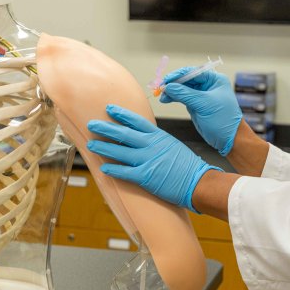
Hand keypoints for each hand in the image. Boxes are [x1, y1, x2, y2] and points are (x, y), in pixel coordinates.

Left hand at [86, 104, 219, 211]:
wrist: (198, 181)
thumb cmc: (187, 165)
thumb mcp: (172, 145)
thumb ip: (157, 141)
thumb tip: (144, 138)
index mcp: (158, 136)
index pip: (136, 121)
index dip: (121, 114)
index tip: (109, 108)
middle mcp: (151, 145)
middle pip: (123, 134)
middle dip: (105, 128)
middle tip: (91, 124)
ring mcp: (147, 160)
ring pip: (120, 152)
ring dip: (104, 148)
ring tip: (91, 145)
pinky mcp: (146, 177)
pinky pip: (125, 172)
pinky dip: (113, 170)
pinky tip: (103, 168)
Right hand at [159, 68, 241, 155]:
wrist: (229, 139)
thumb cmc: (223, 120)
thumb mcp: (204, 104)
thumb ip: (185, 94)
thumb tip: (168, 87)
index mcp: (215, 80)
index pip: (194, 72)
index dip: (179, 75)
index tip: (166, 79)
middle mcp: (208, 85)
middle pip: (187, 80)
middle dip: (173, 83)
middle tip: (160, 88)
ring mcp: (202, 95)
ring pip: (183, 89)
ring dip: (172, 91)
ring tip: (161, 96)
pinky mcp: (196, 105)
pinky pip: (182, 98)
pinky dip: (174, 98)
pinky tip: (166, 99)